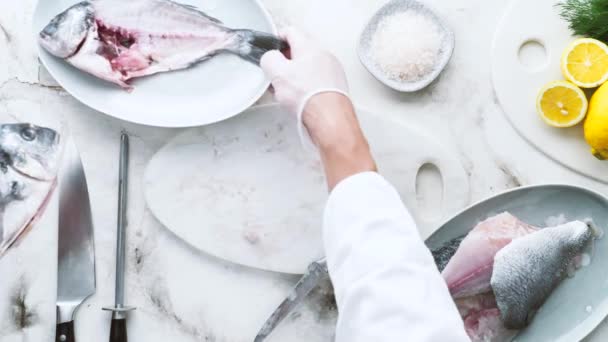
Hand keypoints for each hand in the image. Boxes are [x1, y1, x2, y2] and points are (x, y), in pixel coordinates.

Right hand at [260, 27, 348, 148]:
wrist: (329, 119)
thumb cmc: (308, 96)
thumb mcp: (277, 73)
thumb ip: (269, 59)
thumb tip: (269, 58)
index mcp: (309, 47)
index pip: (290, 32)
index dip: (277, 39)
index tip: (271, 48)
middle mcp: (323, 56)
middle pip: (299, 52)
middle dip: (285, 63)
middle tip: (276, 75)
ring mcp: (332, 71)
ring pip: (308, 68)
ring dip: (295, 77)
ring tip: (287, 92)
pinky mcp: (335, 87)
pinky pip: (316, 81)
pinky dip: (306, 87)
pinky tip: (300, 100)